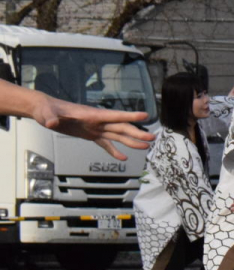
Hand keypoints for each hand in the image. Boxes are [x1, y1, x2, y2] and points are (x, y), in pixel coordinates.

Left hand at [31, 94, 153, 159]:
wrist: (45, 111)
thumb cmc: (46, 110)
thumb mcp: (47, 114)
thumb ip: (51, 117)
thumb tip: (52, 123)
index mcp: (91, 115)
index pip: (114, 115)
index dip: (130, 117)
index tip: (145, 116)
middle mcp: (97, 122)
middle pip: (121, 127)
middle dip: (137, 132)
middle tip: (152, 138)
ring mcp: (95, 128)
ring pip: (117, 136)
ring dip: (131, 141)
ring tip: (146, 147)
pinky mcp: (90, 135)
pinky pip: (105, 144)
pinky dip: (114, 151)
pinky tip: (123, 158)